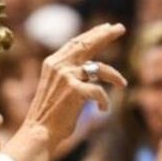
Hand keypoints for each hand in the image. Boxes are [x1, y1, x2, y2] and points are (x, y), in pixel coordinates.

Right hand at [4, 23, 127, 160]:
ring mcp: (66, 76)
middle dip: (106, 35)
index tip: (106, 27)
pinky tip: (103, 110)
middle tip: (120, 28)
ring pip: (100, 68)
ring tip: (123, 84)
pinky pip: (99, 91)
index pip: (76, 43)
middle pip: (87, 44)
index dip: (92, 34)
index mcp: (53, 63)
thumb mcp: (59, 88)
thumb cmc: (50, 116)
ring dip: (115, 76)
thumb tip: (93, 69)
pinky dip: (104, 101)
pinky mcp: (74, 90)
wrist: (39, 133)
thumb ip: (72, 75)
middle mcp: (58, 65)